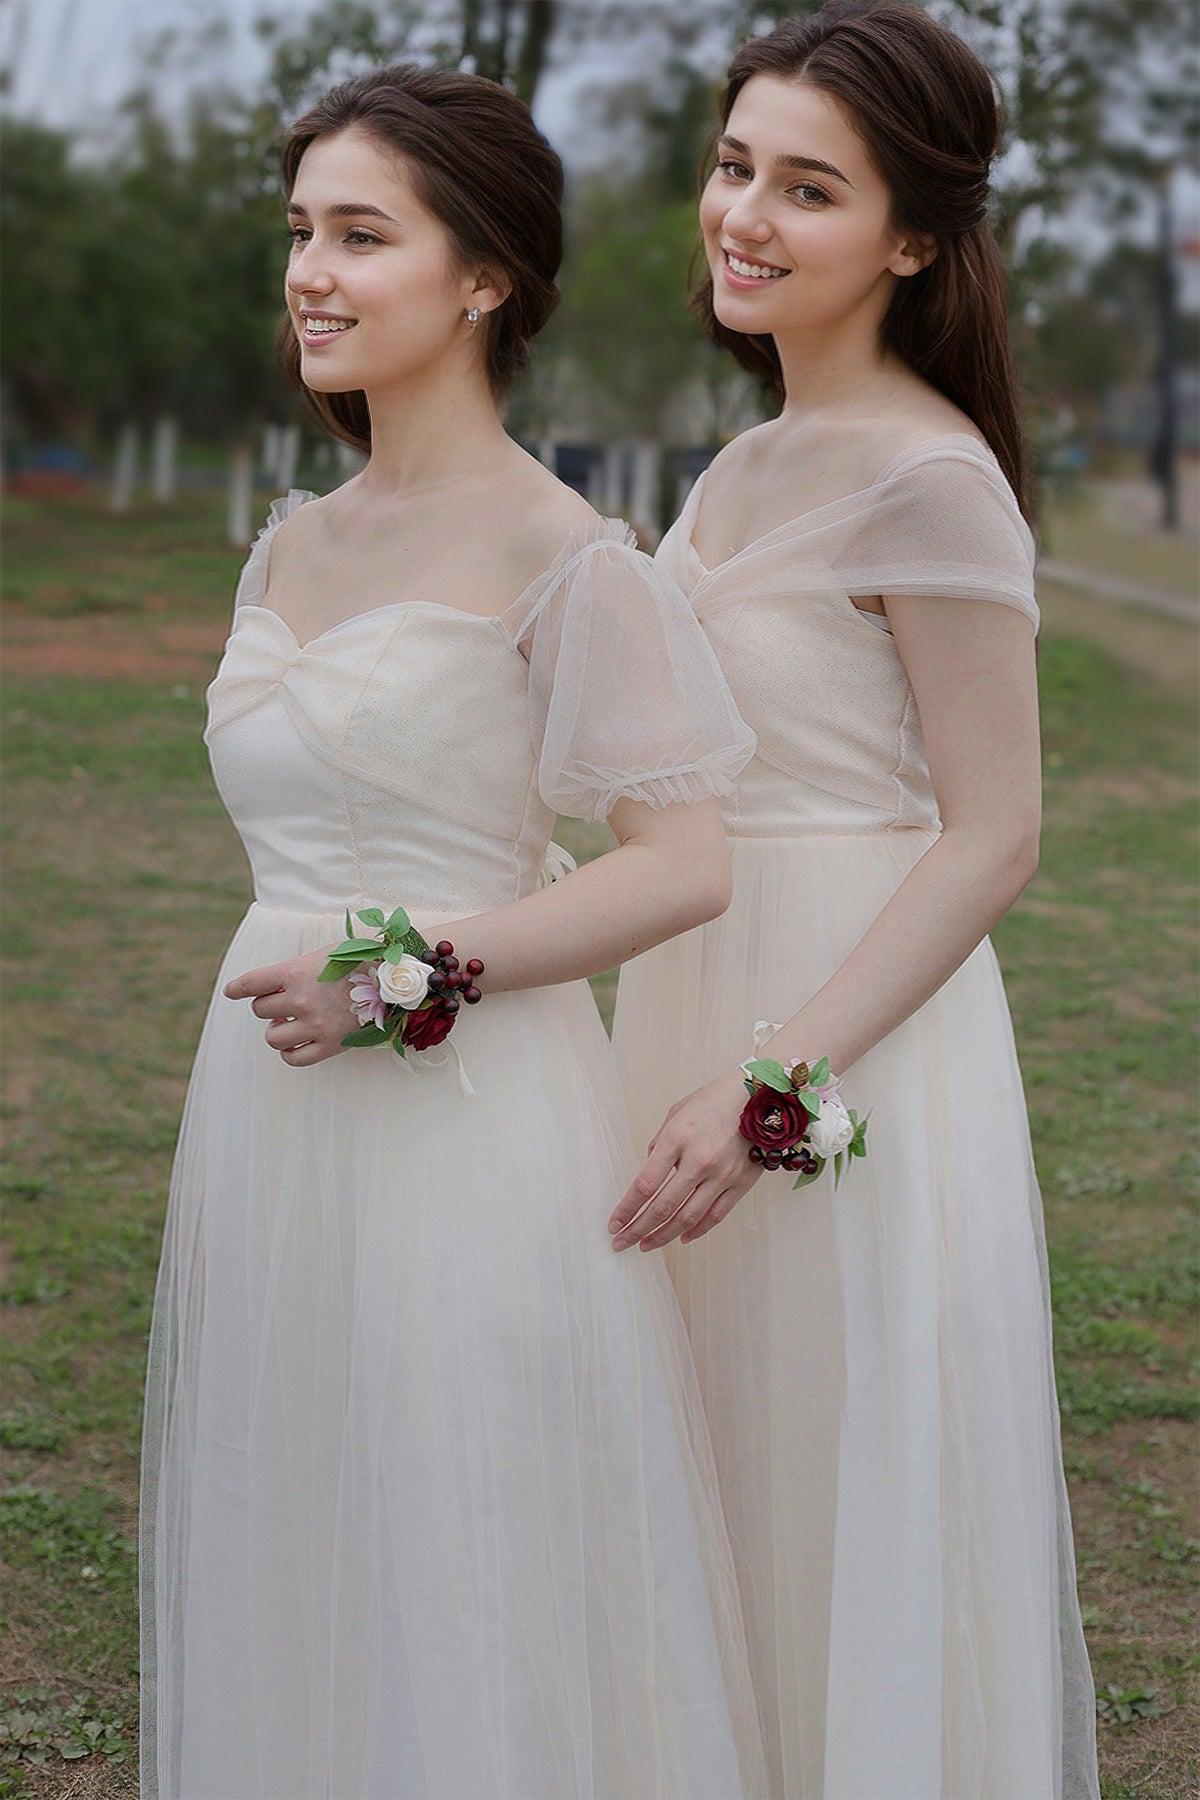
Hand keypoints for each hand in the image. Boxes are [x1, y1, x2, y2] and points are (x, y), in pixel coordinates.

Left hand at [222, 946, 357, 1066]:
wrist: (398, 978)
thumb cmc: (361, 959)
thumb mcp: (325, 953)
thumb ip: (297, 968)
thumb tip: (274, 984)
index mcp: (297, 971)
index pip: (252, 983)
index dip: (237, 988)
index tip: (232, 992)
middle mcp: (301, 999)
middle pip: (260, 1009)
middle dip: (268, 1006)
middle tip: (282, 1003)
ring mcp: (316, 1024)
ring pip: (272, 1037)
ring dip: (276, 1030)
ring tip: (288, 1023)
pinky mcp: (331, 1044)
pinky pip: (294, 1058)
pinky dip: (289, 1052)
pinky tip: (296, 1042)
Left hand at [608, 1067, 760, 1251]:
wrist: (759, 1095)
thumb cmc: (714, 1100)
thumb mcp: (676, 1113)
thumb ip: (660, 1144)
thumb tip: (649, 1170)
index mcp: (677, 1139)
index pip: (645, 1185)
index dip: (626, 1209)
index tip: (614, 1224)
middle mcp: (698, 1160)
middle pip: (663, 1207)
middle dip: (638, 1229)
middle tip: (622, 1243)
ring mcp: (721, 1175)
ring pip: (688, 1218)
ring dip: (663, 1236)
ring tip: (646, 1245)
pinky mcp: (740, 1183)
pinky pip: (715, 1215)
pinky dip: (697, 1231)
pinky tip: (681, 1238)